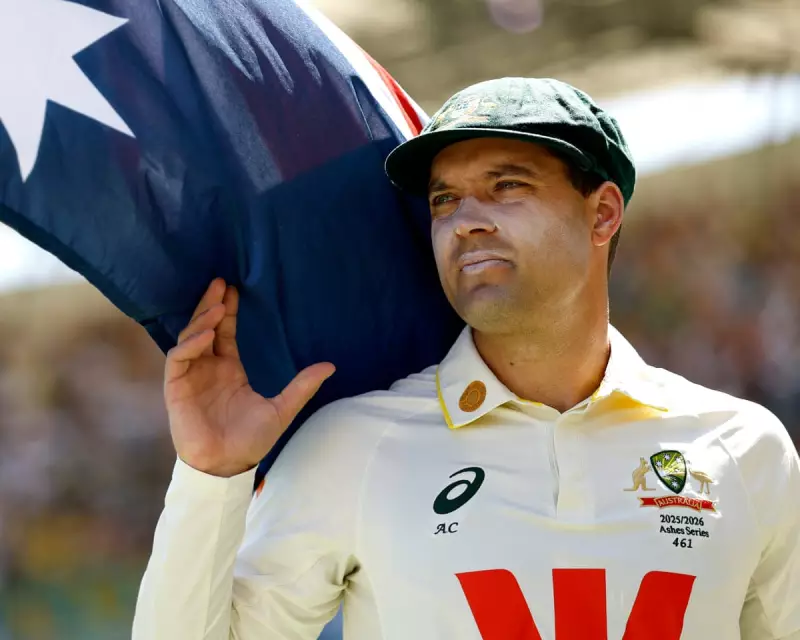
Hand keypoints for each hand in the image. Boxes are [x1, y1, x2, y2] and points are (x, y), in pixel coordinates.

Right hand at [164, 279, 334, 476]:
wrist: (227, 465)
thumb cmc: (251, 441)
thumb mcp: (282, 409)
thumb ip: (303, 386)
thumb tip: (330, 366)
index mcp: (230, 369)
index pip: (226, 332)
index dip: (227, 310)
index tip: (234, 288)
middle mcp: (209, 368)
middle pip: (205, 327)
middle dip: (211, 304)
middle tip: (219, 281)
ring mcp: (191, 376)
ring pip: (190, 338)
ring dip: (201, 321)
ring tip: (216, 306)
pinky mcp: (176, 388)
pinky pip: (179, 358)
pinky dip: (190, 345)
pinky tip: (205, 336)